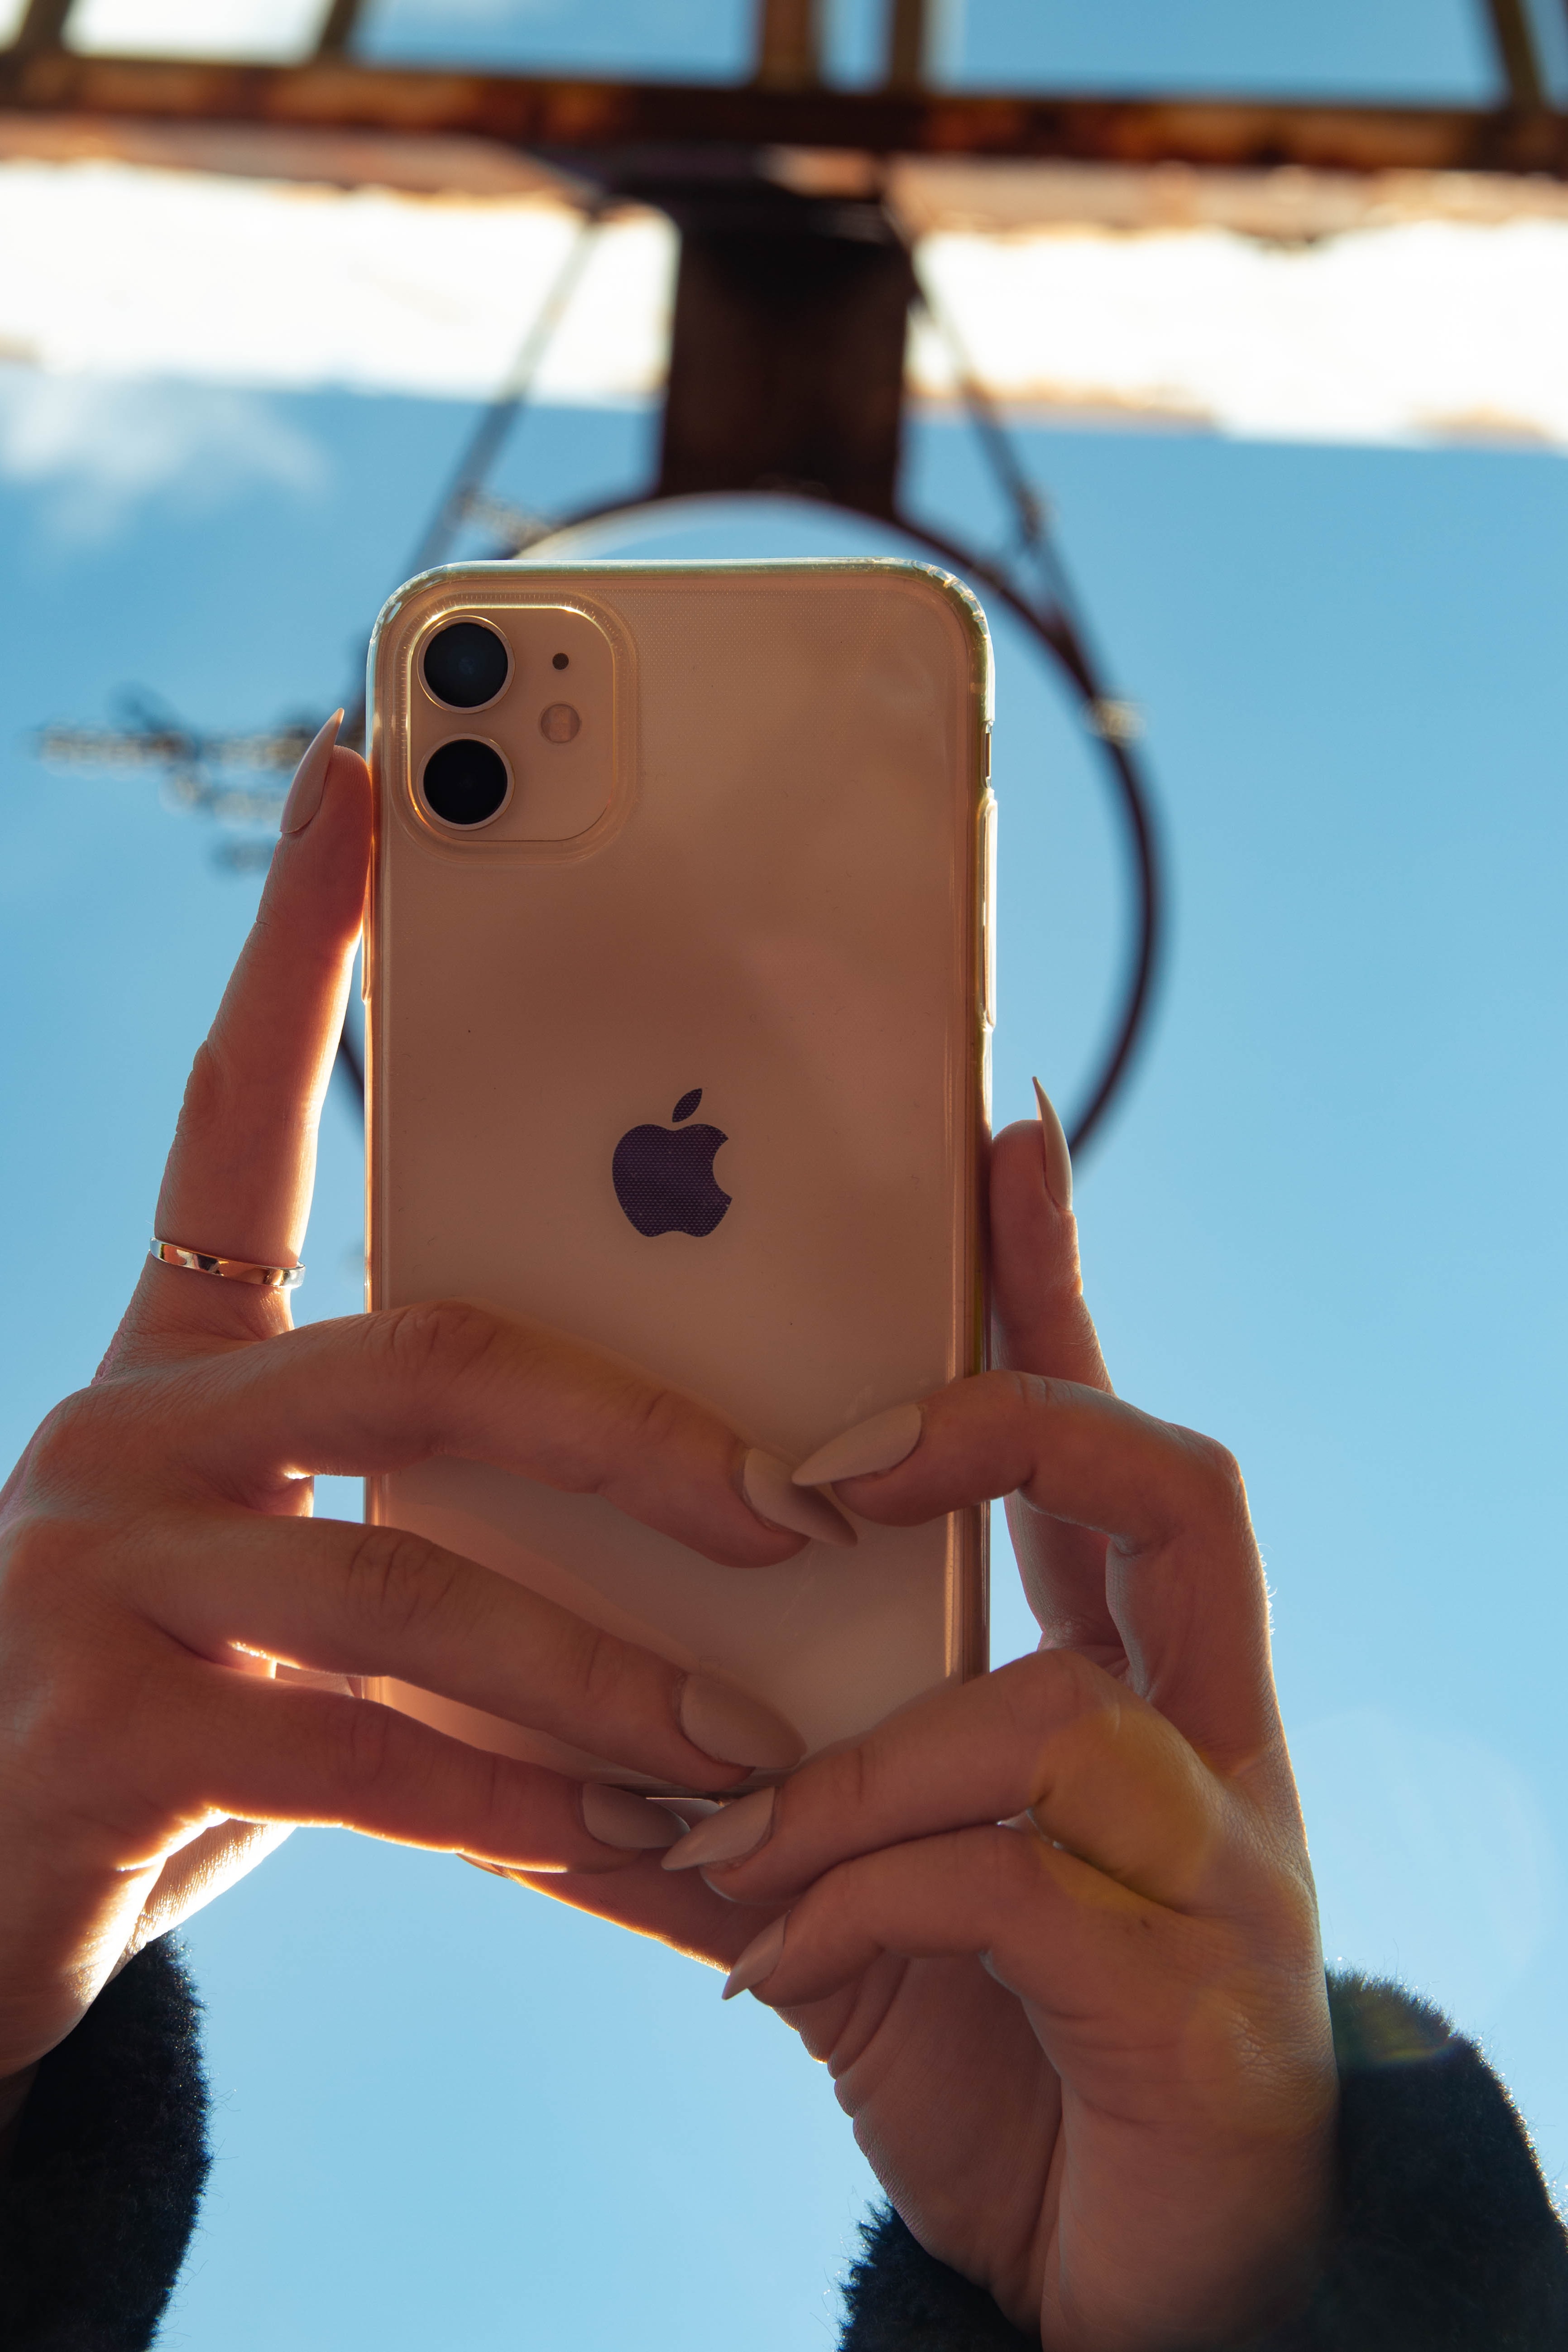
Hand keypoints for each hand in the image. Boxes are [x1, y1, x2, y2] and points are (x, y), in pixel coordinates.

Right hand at [0, 720, 809, 2087]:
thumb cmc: (187, 1701)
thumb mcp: (300, 1562)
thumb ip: (441, 1503)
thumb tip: (709, 1475)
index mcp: (179, 1355)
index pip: (243, 1102)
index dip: (304, 933)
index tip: (369, 768)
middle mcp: (125, 1429)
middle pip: (420, 1362)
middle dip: (631, 1435)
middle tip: (796, 1506)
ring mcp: (95, 1574)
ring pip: (405, 1578)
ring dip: (601, 1673)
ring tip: (747, 1748)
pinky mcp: (98, 1734)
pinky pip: (355, 1752)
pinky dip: (511, 1806)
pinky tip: (624, 1850)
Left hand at [510, 1113, 1336, 2351]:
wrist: (1135, 2285)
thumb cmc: (1004, 2053)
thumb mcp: (856, 1902)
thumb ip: (741, 1803)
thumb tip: (548, 1737)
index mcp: (1129, 1680)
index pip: (1098, 1437)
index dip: (1056, 1284)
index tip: (997, 1134)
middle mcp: (1207, 1736)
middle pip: (1169, 1487)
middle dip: (1003, 1426)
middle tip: (824, 1469)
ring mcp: (1223, 1857)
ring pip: (1055, 1709)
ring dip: (854, 1764)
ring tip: (719, 1834)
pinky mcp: (1196, 1994)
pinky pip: (1015, 1879)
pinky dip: (859, 1896)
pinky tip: (763, 1954)